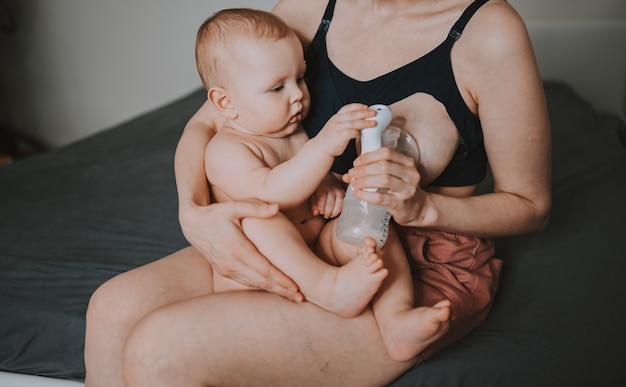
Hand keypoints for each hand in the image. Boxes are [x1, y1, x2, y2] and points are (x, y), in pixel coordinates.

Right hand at [179, 200, 303, 301]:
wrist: (192, 224)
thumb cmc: (215, 213)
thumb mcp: (234, 207)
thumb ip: (256, 208)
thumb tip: (276, 207)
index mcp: (237, 248)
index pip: (264, 269)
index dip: (281, 279)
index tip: (296, 286)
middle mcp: (231, 262)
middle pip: (261, 281)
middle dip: (281, 290)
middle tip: (300, 297)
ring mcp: (227, 269)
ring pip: (253, 284)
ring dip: (273, 291)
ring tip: (291, 296)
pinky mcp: (224, 271)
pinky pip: (245, 282)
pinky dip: (260, 287)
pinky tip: (274, 289)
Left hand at [311, 178, 344, 218]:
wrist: (330, 180)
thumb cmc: (320, 189)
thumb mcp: (314, 194)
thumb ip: (314, 204)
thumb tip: (316, 213)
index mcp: (322, 188)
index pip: (321, 198)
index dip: (321, 207)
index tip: (320, 212)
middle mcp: (331, 189)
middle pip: (330, 203)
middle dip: (327, 211)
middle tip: (325, 216)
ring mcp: (339, 192)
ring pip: (338, 204)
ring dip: (334, 212)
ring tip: (331, 215)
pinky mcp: (344, 195)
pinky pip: (343, 204)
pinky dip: (340, 210)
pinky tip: (335, 213)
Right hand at [314, 103, 375, 156]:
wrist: (320, 149)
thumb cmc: (329, 139)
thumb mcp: (335, 126)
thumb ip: (345, 122)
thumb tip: (359, 121)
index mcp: (336, 117)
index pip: (348, 108)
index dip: (358, 106)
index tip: (366, 107)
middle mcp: (337, 121)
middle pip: (353, 114)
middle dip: (365, 112)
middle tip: (373, 113)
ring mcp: (338, 128)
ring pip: (354, 122)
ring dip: (365, 122)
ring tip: (373, 123)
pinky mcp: (340, 136)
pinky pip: (352, 132)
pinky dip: (358, 133)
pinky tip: (362, 135)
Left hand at [343, 147, 425, 225]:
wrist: (417, 209)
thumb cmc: (401, 190)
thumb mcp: (393, 176)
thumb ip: (374, 171)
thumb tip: (348, 174)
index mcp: (408, 163)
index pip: (386, 153)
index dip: (368, 157)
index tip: (357, 162)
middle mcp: (410, 174)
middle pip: (383, 165)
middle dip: (364, 169)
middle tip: (352, 173)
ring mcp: (407, 189)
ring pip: (383, 179)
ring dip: (364, 180)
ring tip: (354, 183)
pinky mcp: (401, 204)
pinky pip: (380, 197)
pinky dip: (366, 195)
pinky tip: (357, 193)